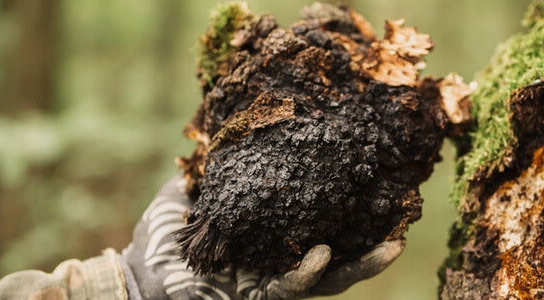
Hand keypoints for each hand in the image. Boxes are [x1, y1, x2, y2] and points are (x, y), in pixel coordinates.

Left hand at [120, 174, 404, 299]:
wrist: (137, 274)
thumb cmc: (164, 236)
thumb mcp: (195, 191)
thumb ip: (218, 166)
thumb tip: (236, 126)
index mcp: (274, 238)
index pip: (322, 226)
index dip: (353, 213)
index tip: (383, 188)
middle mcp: (280, 263)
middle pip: (340, 258)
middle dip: (375, 247)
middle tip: (405, 224)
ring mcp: (271, 283)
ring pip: (328, 280)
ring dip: (361, 265)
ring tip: (390, 245)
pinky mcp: (255, 298)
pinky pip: (289, 288)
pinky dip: (307, 272)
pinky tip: (324, 252)